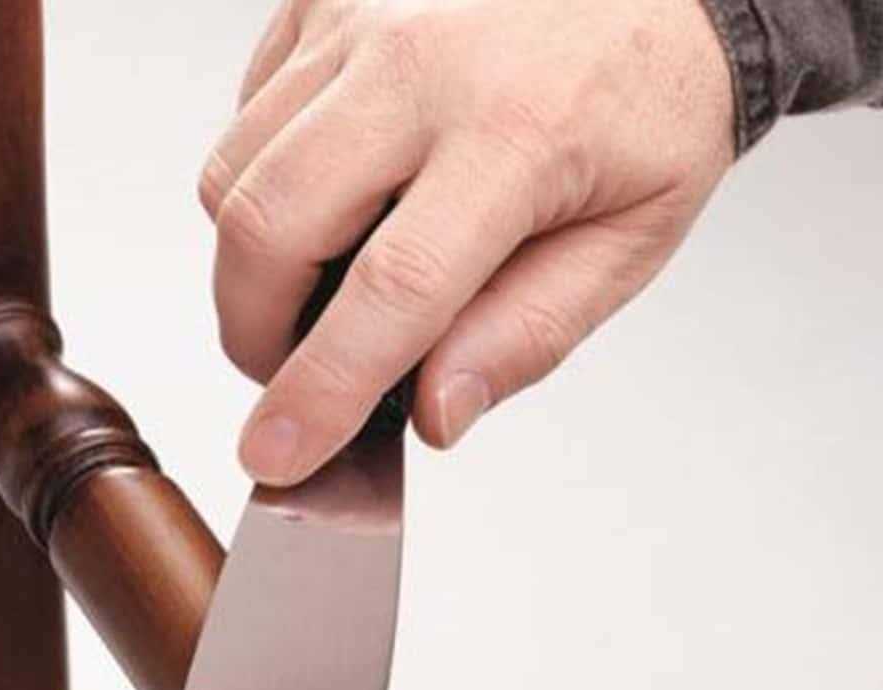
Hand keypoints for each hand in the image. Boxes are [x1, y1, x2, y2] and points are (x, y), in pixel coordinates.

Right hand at [200, 0, 734, 484]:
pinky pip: (247, 118)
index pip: (392, 290)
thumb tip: (433, 413)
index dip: (320, 390)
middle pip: (270, 227)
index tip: (276, 454)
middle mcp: (421, 62)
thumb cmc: (648, 109)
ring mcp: (359, 18)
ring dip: (254, 267)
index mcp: (518, 132)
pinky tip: (336, 200)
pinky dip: (264, 187)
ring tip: (328, 286)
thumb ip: (527, 334)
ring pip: (234, 175)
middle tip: (295, 376)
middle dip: (255, 336)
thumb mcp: (627, 244)